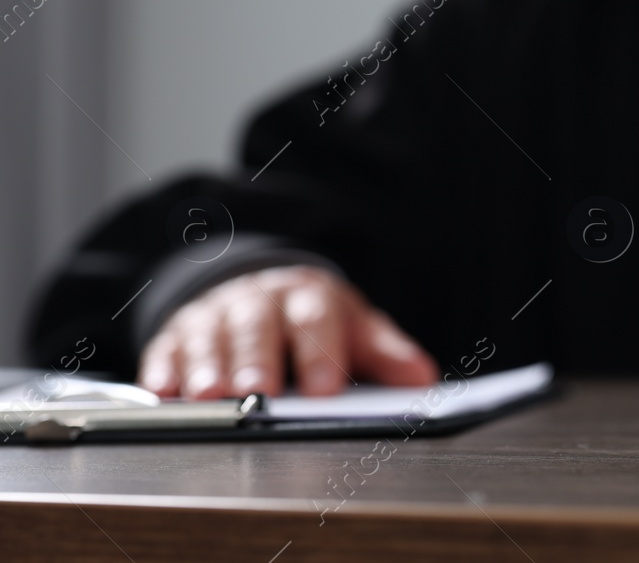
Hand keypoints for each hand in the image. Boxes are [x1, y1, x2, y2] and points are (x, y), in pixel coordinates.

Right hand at [138, 265, 438, 399]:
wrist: (265, 291)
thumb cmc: (317, 322)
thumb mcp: (357, 330)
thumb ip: (386, 354)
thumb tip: (423, 380)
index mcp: (310, 298)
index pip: (317, 321)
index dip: (320, 353)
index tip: (324, 388)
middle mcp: (259, 301)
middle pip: (258, 327)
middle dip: (256, 360)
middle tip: (257, 393)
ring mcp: (214, 315)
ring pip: (209, 338)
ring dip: (208, 368)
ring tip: (209, 398)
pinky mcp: (176, 335)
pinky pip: (166, 351)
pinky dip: (163, 371)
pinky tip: (163, 393)